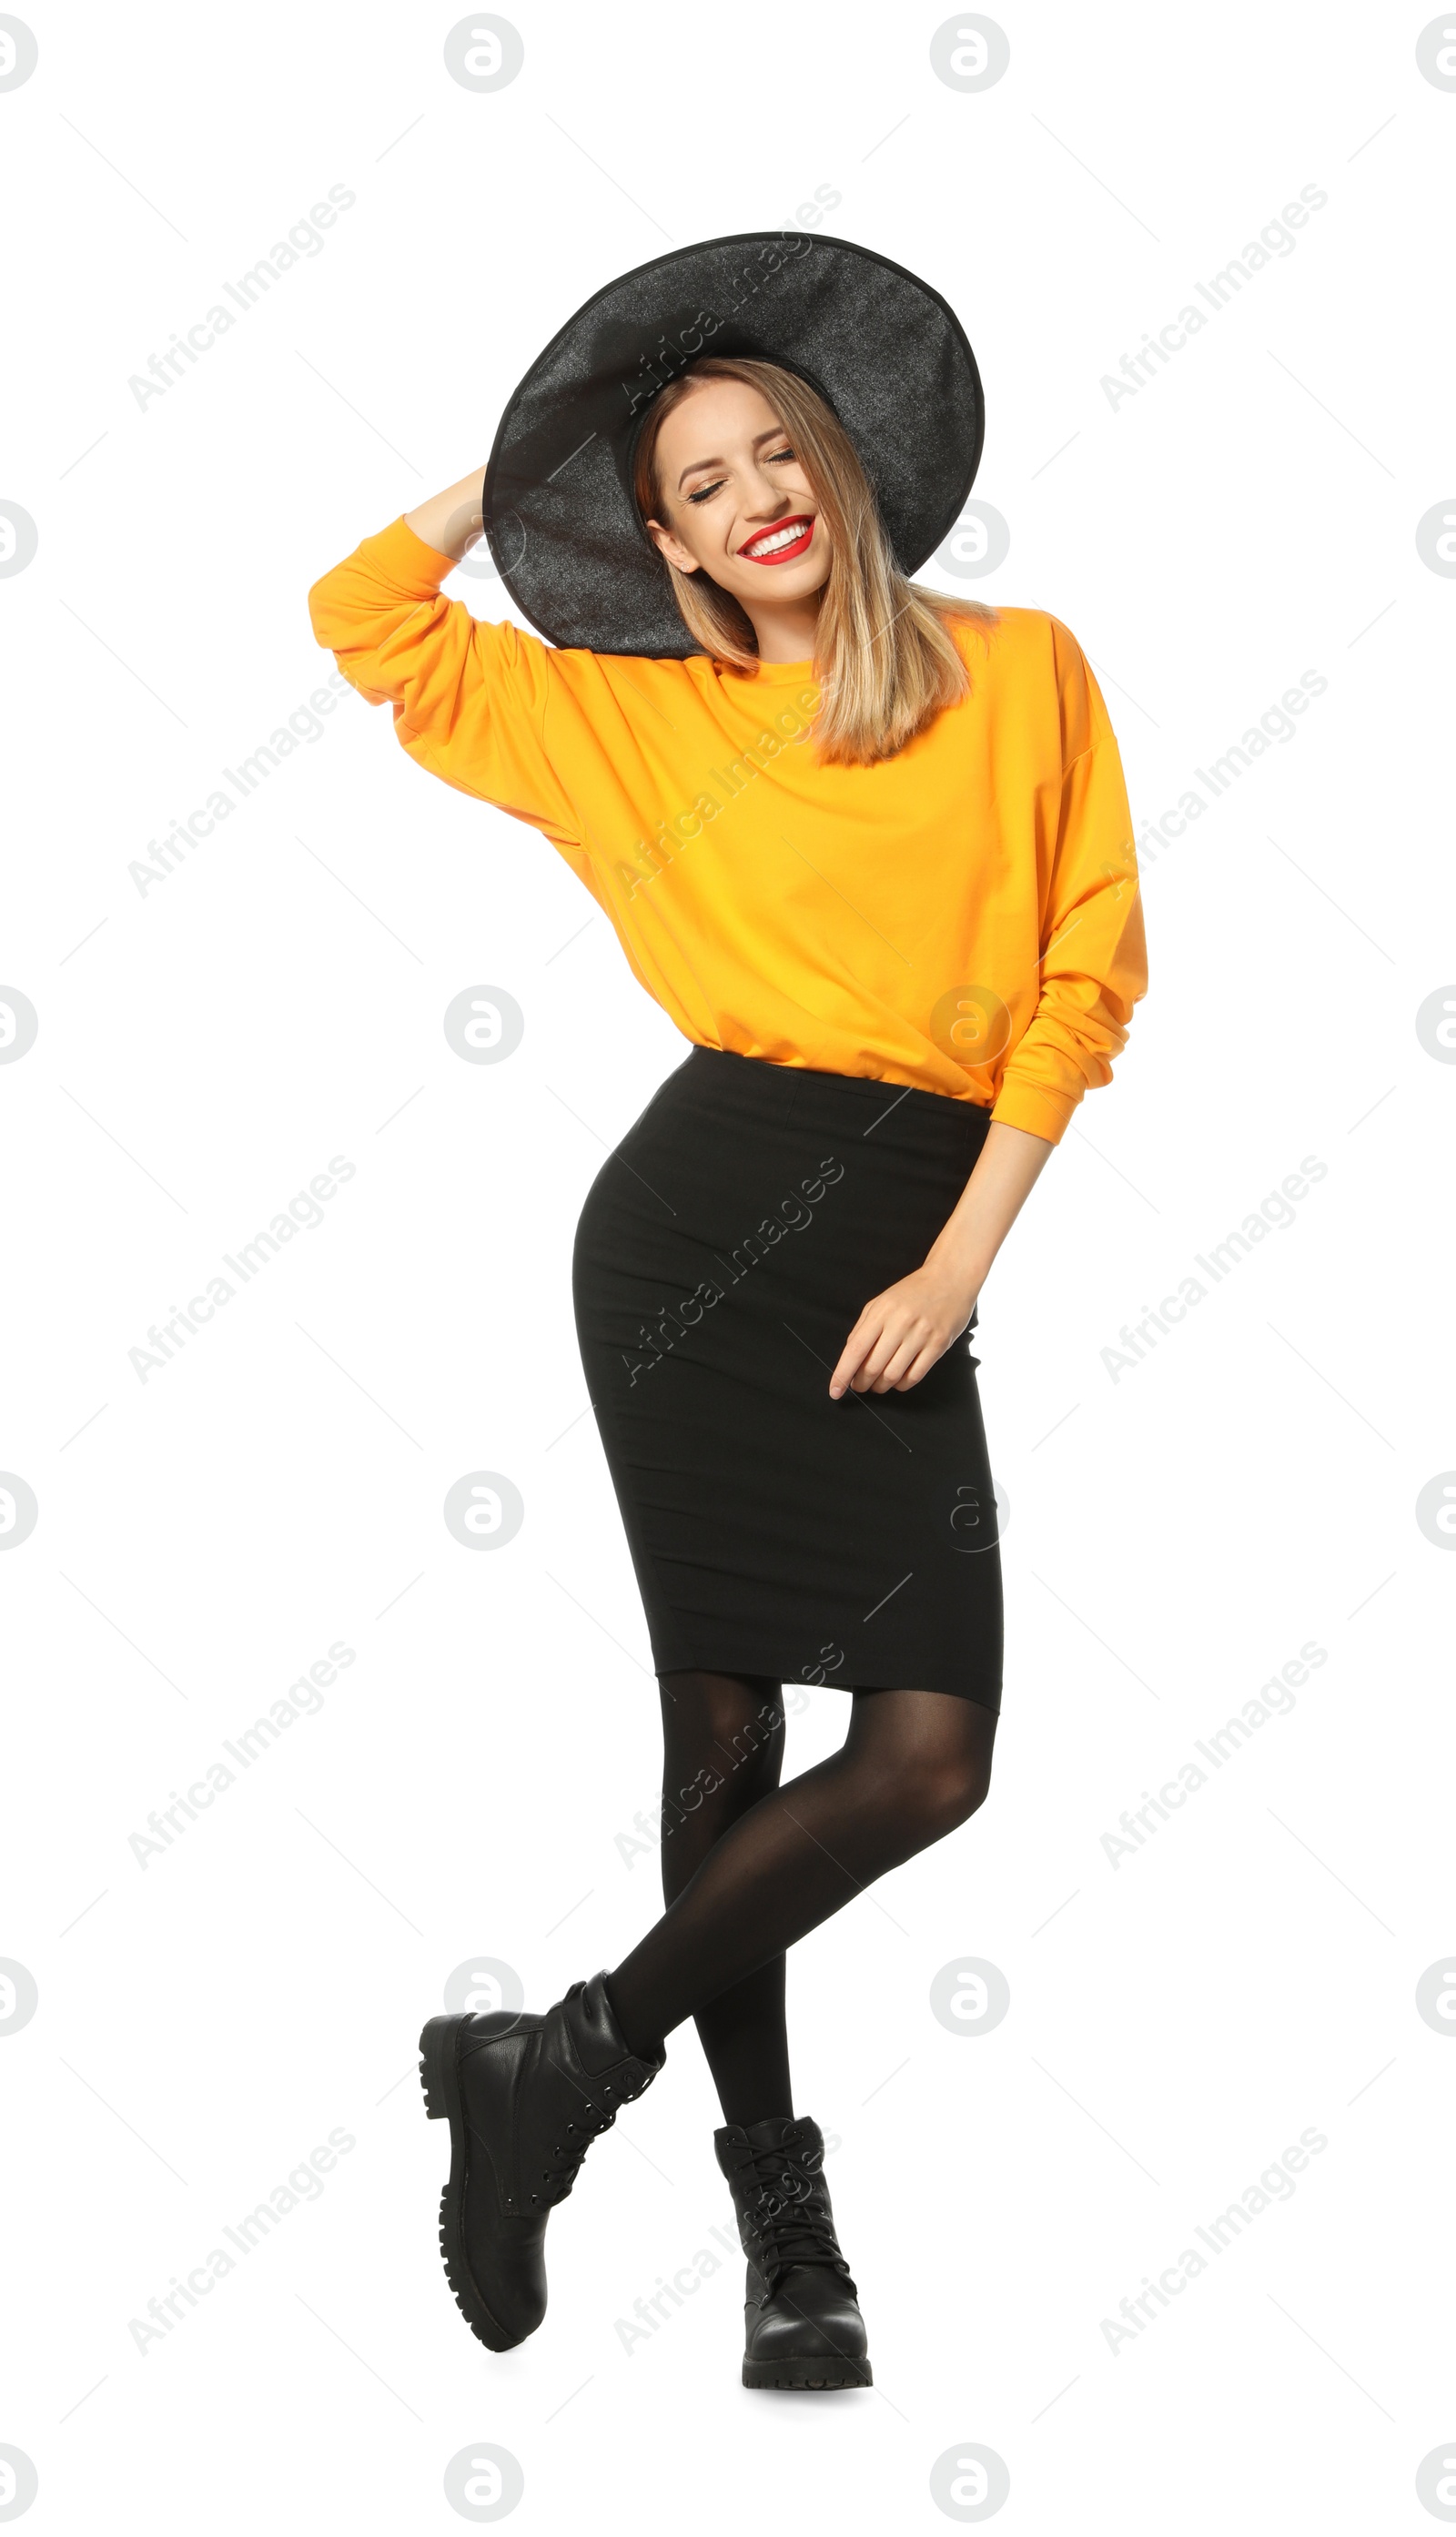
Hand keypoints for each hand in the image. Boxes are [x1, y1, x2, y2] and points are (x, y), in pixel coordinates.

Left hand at [829, 1258, 980, 1397]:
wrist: (950, 1279)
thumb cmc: (913, 1292)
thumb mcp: (881, 1302)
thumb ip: (863, 1327)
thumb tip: (849, 1356)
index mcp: (881, 1312)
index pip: (855, 1350)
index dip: (842, 1374)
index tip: (835, 1390)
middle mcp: (900, 1323)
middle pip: (873, 1367)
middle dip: (862, 1383)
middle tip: (859, 1385)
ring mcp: (921, 1335)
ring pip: (893, 1375)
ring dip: (881, 1386)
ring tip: (878, 1385)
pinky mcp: (939, 1345)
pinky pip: (915, 1376)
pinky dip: (901, 1385)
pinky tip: (897, 1381)